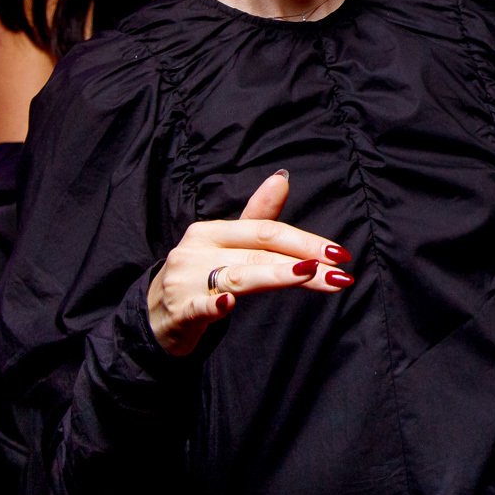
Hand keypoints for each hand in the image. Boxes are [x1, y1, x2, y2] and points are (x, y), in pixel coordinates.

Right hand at [145, 170, 352, 356]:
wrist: (154, 316)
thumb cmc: (198, 277)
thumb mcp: (225, 246)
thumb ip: (256, 216)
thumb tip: (282, 178)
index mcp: (212, 231)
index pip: (265, 231)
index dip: (305, 240)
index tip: (339, 254)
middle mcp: (198, 249)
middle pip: (259, 252)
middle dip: (305, 264)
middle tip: (340, 276)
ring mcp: (186, 279)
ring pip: (237, 276)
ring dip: (276, 275)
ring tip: (309, 275)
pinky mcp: (178, 311)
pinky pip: (199, 306)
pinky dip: (214, 304)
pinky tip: (229, 304)